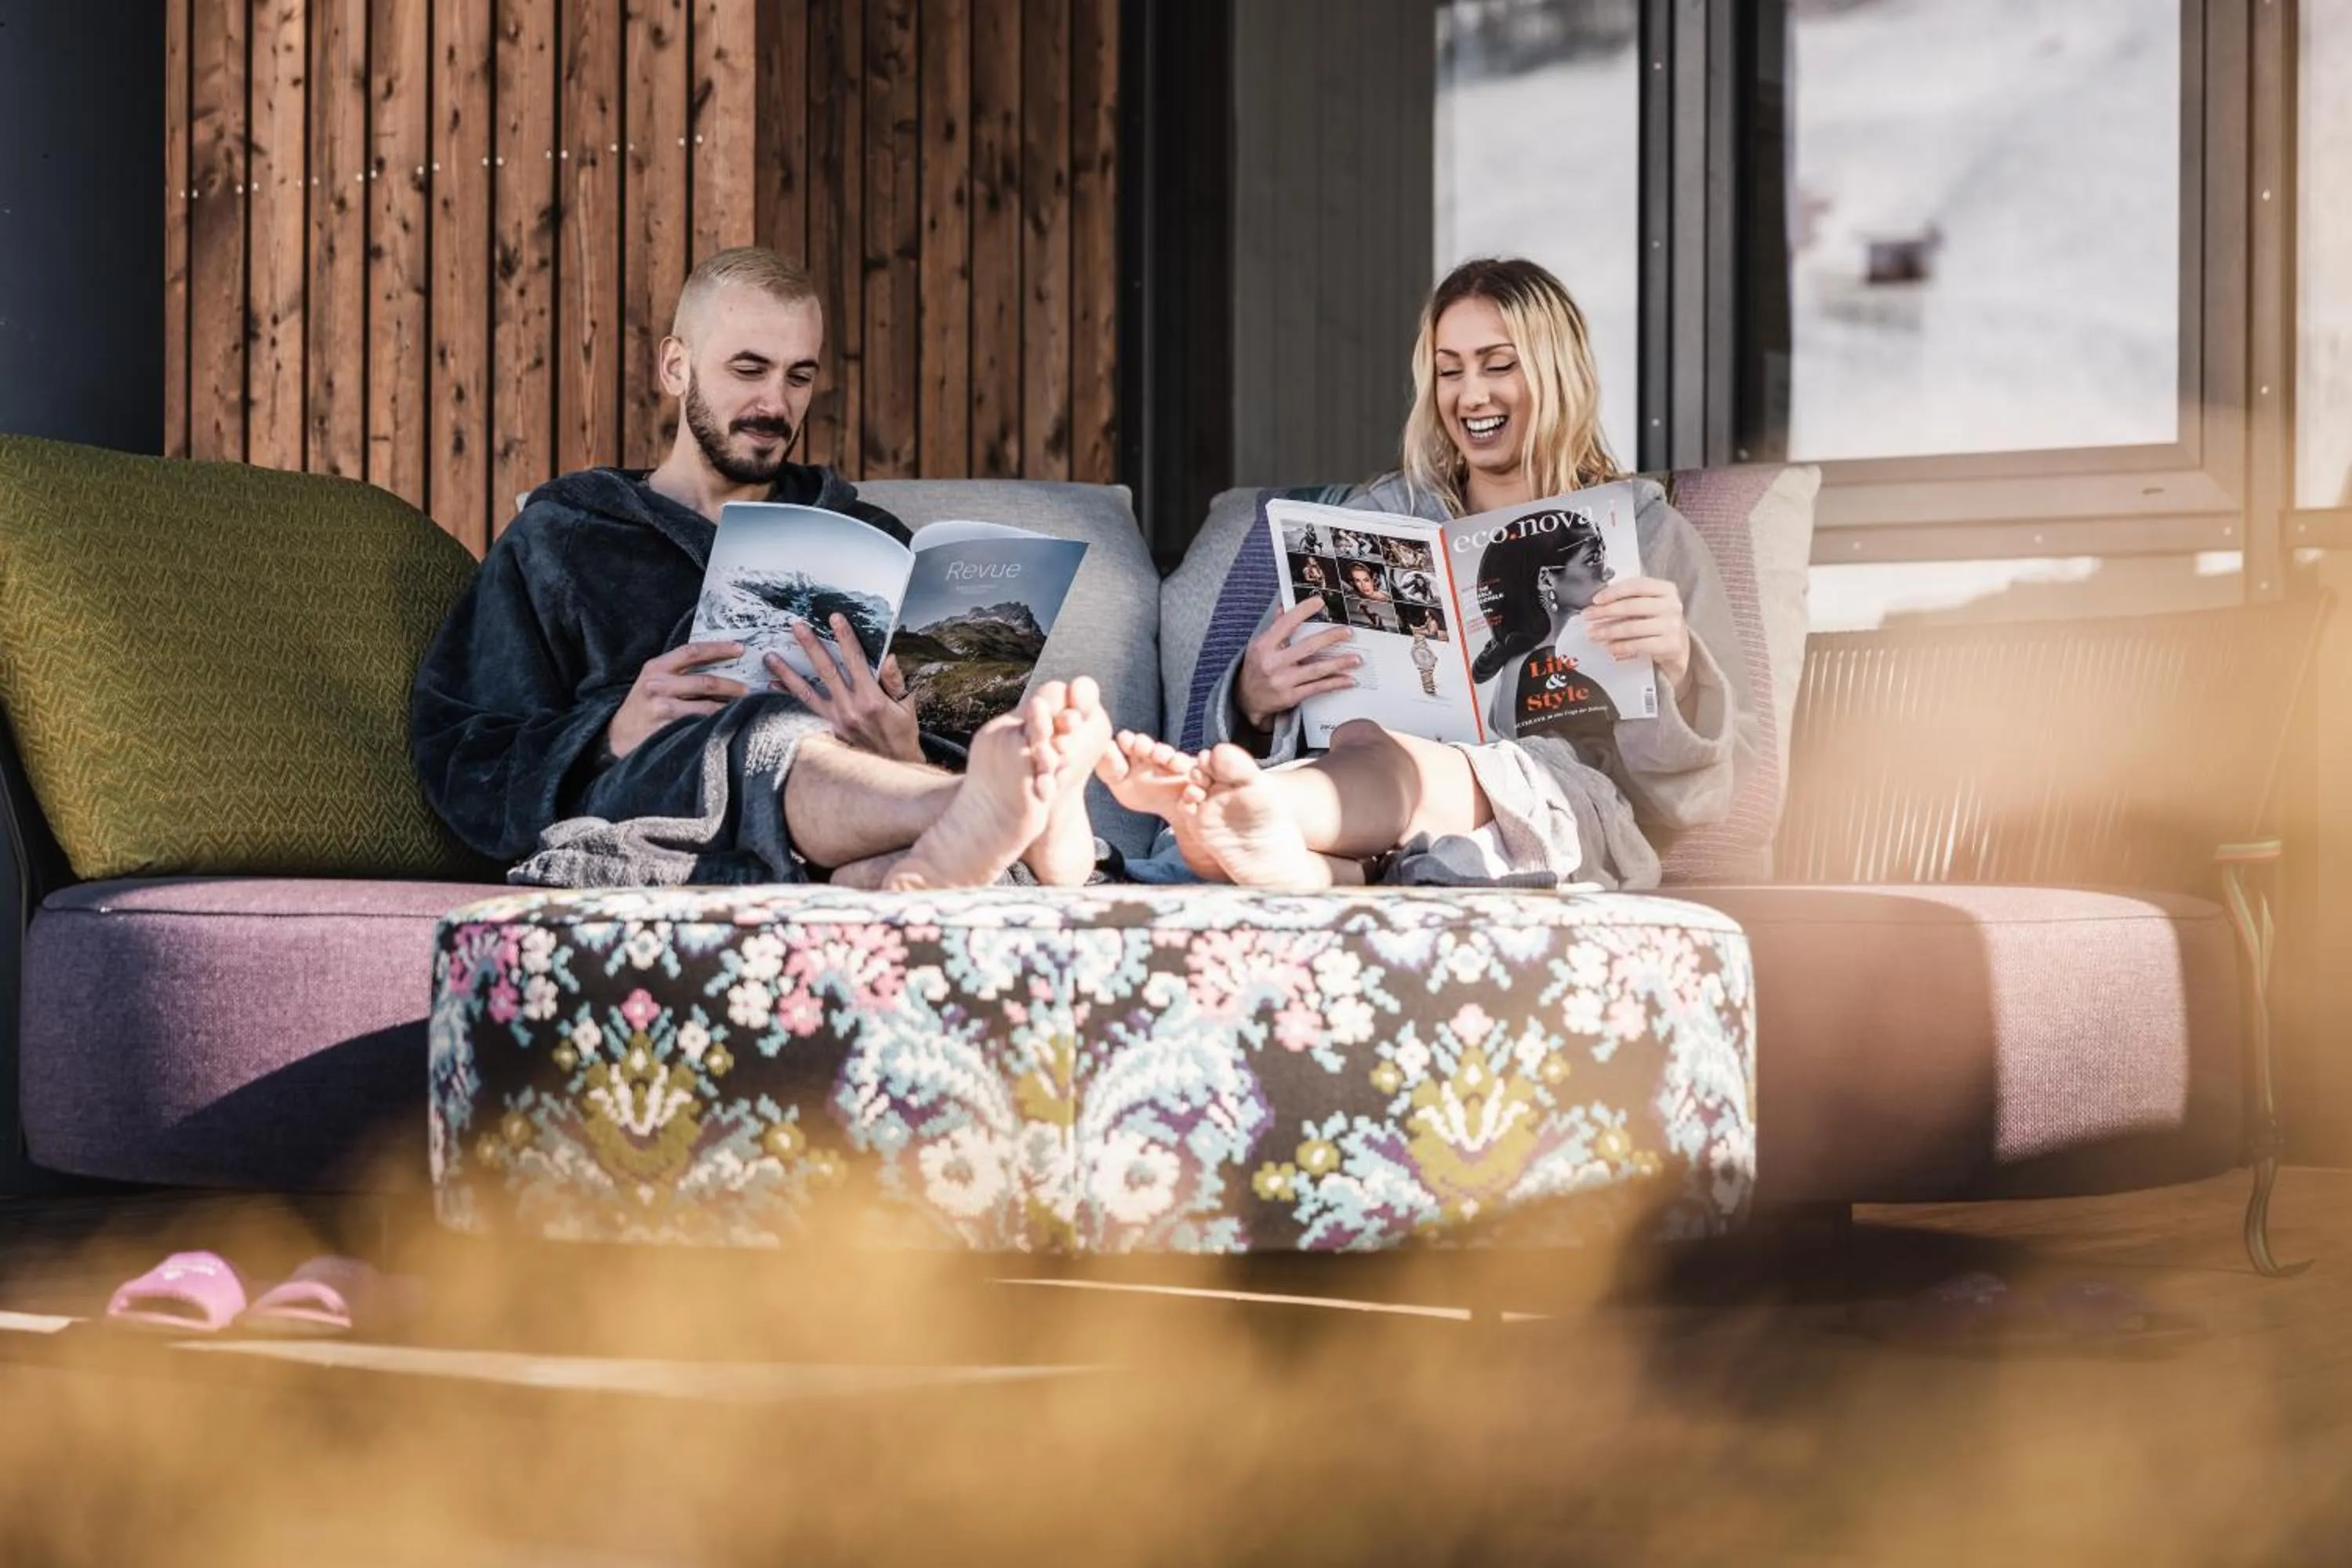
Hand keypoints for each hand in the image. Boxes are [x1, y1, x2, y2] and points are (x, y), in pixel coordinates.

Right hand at [606, 641, 750, 759]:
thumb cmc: (641, 707)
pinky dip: (716, 726)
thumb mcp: (652, 681)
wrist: (616, 736)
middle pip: (706, 682)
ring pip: (707, 707)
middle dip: (733, 686)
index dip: (718, 648)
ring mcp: (662, 708)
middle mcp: (657, 685)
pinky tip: (728, 726)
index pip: (692, 651)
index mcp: (655, 667)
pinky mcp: (665, 729)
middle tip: (750, 690)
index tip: (740, 648)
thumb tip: (718, 664)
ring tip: (744, 709)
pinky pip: (699, 726)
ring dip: (729, 709)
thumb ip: (677, 672)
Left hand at [765, 614, 924, 762]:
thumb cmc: (901, 733)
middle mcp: (851, 708)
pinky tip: (772, 684)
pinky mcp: (827, 727)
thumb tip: (888, 658)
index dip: (845, 638)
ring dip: (787, 672)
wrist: (893, 765)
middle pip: (827, 671)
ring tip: (770, 657)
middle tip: (798, 627)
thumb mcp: (906, 704)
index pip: (856, 661)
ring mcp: (836, 719)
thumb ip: (895, 680)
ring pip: (806, 692)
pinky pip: (804, 708)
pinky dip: (787, 695)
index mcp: (872, 699)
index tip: (835, 619)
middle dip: (811, 647)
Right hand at [1235, 598, 1359, 731]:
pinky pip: (1317, 688)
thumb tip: (1283, 606)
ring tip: (1356, 658)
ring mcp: (1283, 681)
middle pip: (1307, 647)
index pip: (1286, 624)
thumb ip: (1274, 627)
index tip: (1319, 602)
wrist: (1246, 700)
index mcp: (1264, 646)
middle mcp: (1273, 663)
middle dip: (1330, 638)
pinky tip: (1348, 680)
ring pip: (1316, 670)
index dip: (1302, 611)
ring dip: (1339, 663)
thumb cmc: (1255, 668)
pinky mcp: (1291, 697)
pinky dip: (1334, 683)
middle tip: (1348, 632)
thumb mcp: (1258, 646)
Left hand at [1583, 577, 1690, 689]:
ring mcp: (1672, 625)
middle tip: (1588, 616)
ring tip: (1593, 634)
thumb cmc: (1657, 621)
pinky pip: (1638, 645)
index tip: (1596, 599)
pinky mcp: (1670, 645)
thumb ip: (1630, 599)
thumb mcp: (1649, 604)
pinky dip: (1620, 646)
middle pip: (1632, 606)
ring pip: (1632, 627)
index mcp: (1666, 589)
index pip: (1636, 585)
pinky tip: (1608, 647)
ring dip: (1608, 631)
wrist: (1678, 646)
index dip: (1614, 592)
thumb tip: (1598, 604)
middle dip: (1605, 612)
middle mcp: (1672, 605)